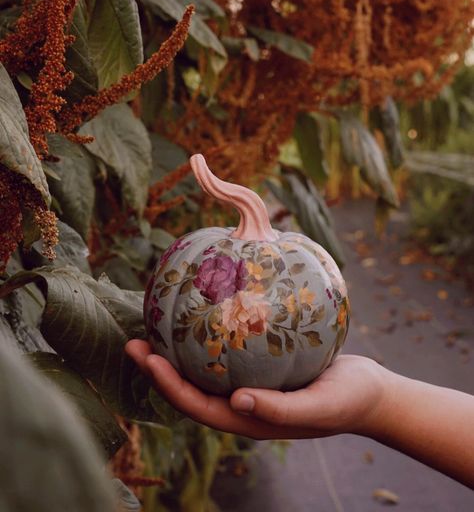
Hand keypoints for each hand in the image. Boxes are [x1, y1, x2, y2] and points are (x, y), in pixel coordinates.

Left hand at [125, 340, 390, 439]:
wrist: (371, 392)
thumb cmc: (348, 402)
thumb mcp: (319, 407)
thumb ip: (279, 410)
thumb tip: (236, 401)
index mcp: (249, 419)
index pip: (198, 407)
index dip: (169, 387)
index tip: (147, 360)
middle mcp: (243, 403)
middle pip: (192, 387)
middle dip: (160, 368)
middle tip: (135, 340)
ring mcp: (252, 384)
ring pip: (206, 369)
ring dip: (179, 351)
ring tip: (157, 324)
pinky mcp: (262, 367)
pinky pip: (229, 351)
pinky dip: (210, 336)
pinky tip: (207, 310)